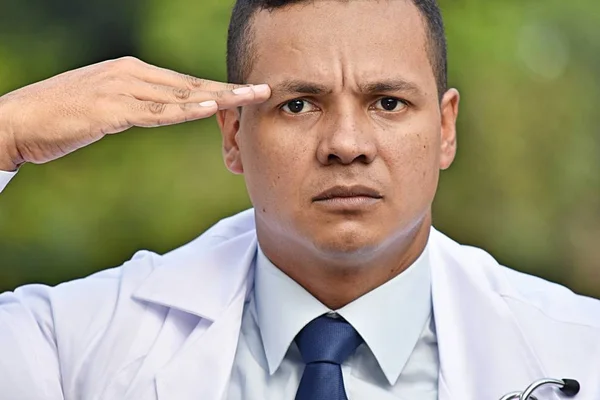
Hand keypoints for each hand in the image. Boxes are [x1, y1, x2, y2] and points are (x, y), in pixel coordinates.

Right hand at [0, 56, 269, 170]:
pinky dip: (185, 110)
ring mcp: (121, 89)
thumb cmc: (58, 118)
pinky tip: (210, 109)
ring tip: (251, 97)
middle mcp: (130, 75)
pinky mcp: (110, 109)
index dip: (216, 89)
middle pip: (190, 84)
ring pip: (181, 95)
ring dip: (220, 97)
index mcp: (130, 73)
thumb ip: (132, 107)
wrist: (16, 121)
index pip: (183, 83)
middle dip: (229, 89)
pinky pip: (156, 111)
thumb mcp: (102, 108)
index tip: (243, 94)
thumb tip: (155, 113)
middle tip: (263, 89)